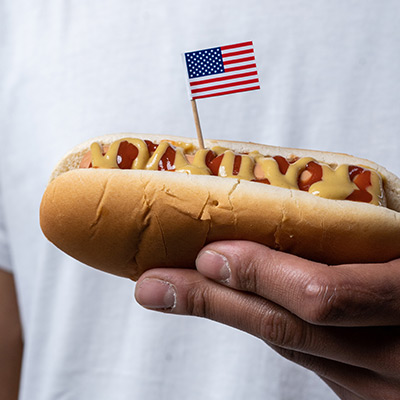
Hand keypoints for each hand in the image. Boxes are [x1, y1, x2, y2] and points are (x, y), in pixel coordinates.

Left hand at [135, 241, 399, 399]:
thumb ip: (375, 231)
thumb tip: (329, 202)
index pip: (324, 297)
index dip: (262, 275)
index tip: (210, 254)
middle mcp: (396, 355)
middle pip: (286, 329)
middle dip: (213, 304)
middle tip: (155, 285)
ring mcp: (379, 386)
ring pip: (289, 347)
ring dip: (230, 316)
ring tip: (177, 292)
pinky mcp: (367, 396)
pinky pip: (307, 358)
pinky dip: (269, 328)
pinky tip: (237, 305)